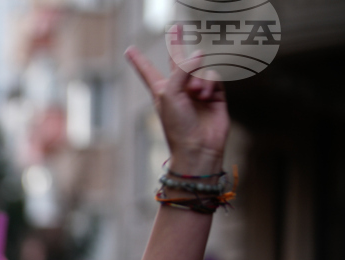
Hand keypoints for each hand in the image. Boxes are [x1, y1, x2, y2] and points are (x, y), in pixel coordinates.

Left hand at [125, 42, 228, 174]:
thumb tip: (200, 53)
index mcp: (161, 90)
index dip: (139, 60)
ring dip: (198, 78)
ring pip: (200, 68)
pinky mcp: (215, 94)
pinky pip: (213, 75)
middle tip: (176, 27)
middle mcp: (178, 88)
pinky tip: (205, 96)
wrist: (198, 147)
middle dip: (176, 44)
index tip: (129, 49)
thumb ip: (182, 70)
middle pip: (177, 61)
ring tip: (196, 94)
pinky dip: (209, 82)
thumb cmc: (177, 125)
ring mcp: (197, 90)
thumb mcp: (170, 94)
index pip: (148, 71)